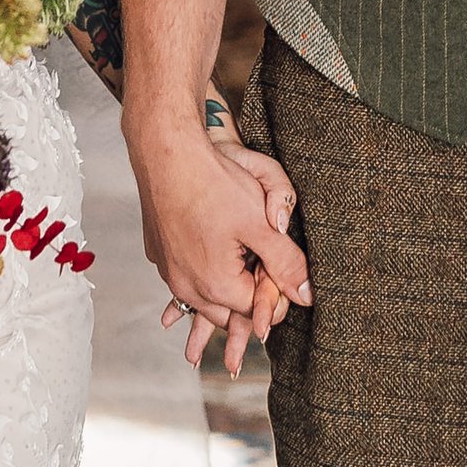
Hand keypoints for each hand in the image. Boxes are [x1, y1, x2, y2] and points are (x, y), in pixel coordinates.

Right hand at [129, 115, 309, 376]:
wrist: (166, 153)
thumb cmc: (214, 184)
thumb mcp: (261, 225)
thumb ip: (286, 264)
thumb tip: (306, 296)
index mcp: (216, 286)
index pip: (256, 310)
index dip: (275, 294)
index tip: (284, 272)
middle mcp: (187, 287)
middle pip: (228, 313)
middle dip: (248, 302)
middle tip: (265, 278)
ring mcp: (169, 273)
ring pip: (204, 299)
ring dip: (223, 293)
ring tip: (237, 287)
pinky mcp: (160, 255)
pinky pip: (185, 278)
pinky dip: (200, 276)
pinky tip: (206, 261)